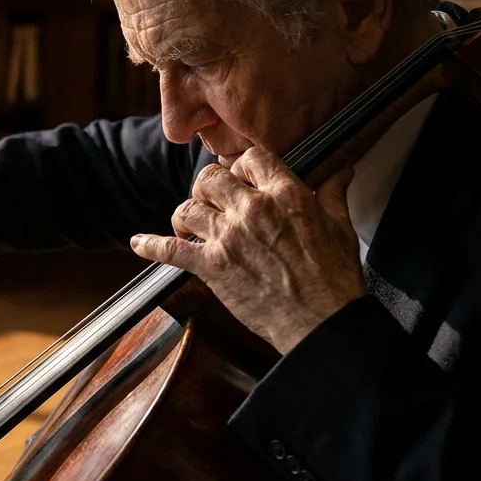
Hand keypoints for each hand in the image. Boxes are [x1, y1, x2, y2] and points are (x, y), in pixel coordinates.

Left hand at [129, 148, 366, 353]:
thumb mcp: (340, 226)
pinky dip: (151, 246)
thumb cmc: (333, 278)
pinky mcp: (212, 266)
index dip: (242, 165)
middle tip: (212, 201)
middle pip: (210, 178)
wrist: (321, 322)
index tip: (239, 176)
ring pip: (188, 208)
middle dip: (208, 188)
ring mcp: (228, 237)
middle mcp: (252, 209)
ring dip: (186, 216)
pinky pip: (170, 250)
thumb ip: (332, 192)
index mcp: (285, 194)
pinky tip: (139, 243)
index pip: (250, 158)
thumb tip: (340, 171)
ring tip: (190, 225)